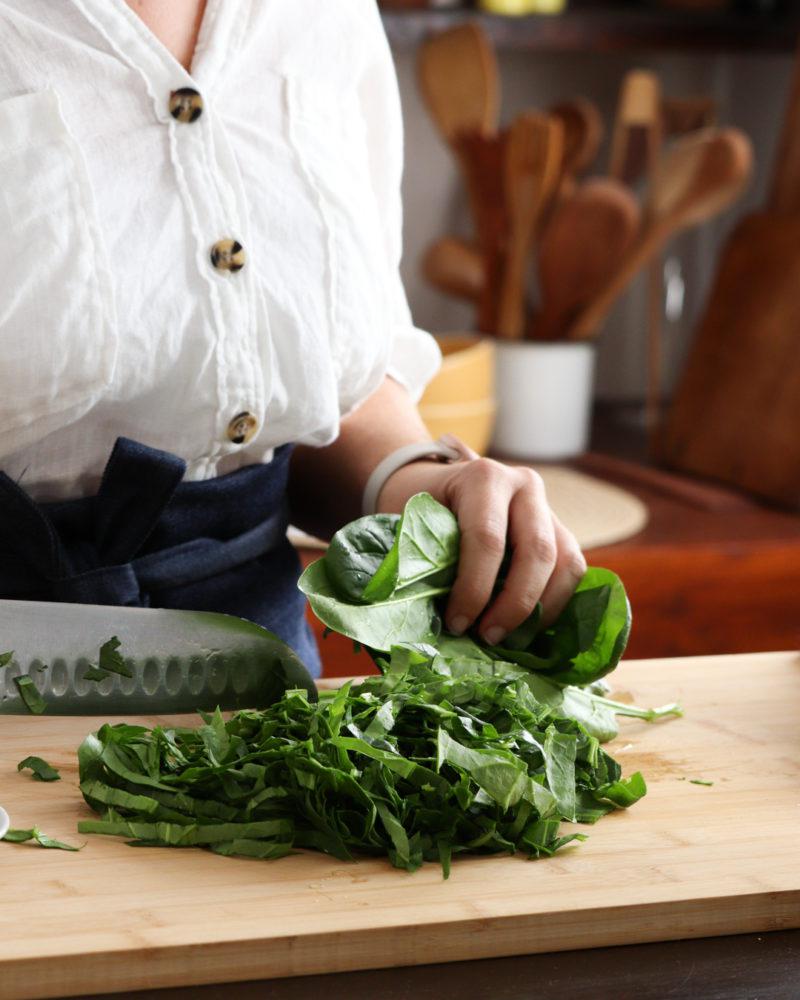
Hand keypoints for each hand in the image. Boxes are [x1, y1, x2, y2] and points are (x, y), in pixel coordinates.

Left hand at [378, 456, 585, 646]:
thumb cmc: (421, 508)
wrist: (439, 483)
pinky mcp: (560, 528)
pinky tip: (526, 625)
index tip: (457, 623)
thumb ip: (427, 559)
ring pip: (565, 562)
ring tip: (509, 636)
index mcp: (483, 478)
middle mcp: (524, 484)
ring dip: (541, 609)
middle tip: (488, 637)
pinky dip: (554, 603)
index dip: (474, 588)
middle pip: (537, 551)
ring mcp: (548, 506)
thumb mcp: (413, 522)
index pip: (487, 538)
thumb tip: (441, 617)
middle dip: (514, 604)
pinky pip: (572, 569)